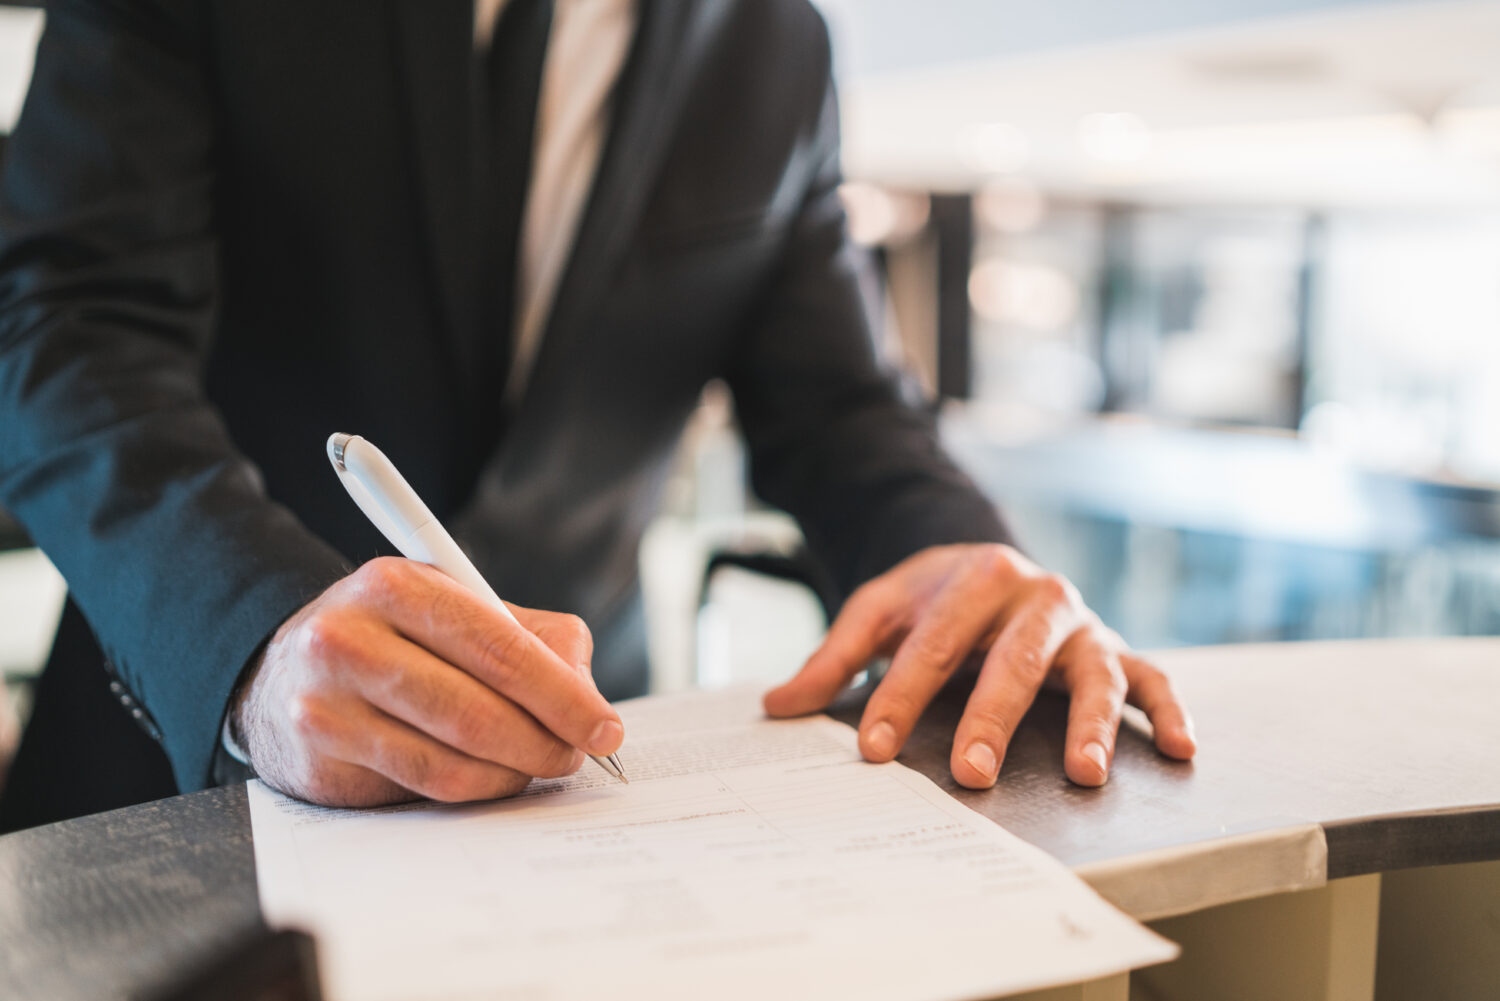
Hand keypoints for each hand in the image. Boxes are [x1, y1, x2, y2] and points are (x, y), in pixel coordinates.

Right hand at [232, 557, 624, 806]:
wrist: (285, 672)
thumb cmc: (397, 639)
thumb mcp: (460, 610)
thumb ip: (535, 638)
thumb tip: (588, 697)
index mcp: (397, 584)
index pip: (500, 646)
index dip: (563, 694)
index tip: (605, 726)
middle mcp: (349, 638)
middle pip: (478, 709)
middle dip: (547, 740)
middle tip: (579, 753)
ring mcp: (326, 702)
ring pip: (455, 756)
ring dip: (516, 769)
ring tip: (540, 763)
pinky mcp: (320, 756)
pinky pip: (425, 784)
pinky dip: (478, 787)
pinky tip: (496, 776)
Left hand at [764, 544, 1194, 787]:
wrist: (988, 564)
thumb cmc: (932, 599)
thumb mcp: (880, 611)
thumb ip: (833, 657)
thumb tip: (776, 705)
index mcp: (973, 578)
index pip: (932, 644)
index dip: (900, 697)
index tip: (875, 748)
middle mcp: (1035, 597)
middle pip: (1013, 660)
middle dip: (991, 716)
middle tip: (970, 771)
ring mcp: (1081, 625)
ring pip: (1095, 671)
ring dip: (1092, 722)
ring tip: (1084, 772)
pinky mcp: (1116, 649)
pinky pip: (1153, 677)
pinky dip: (1170, 710)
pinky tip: (1180, 748)